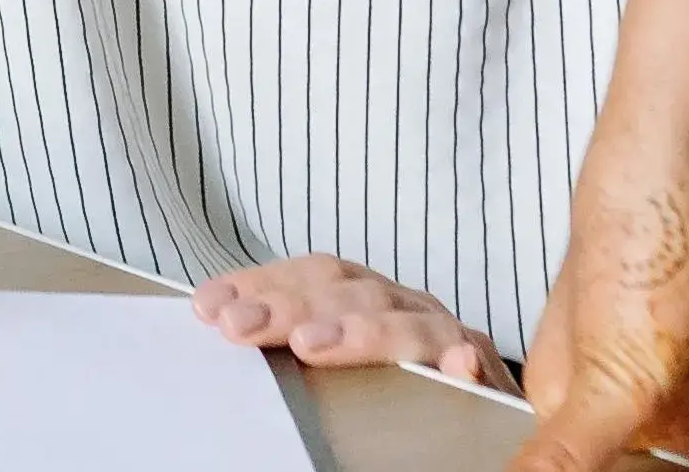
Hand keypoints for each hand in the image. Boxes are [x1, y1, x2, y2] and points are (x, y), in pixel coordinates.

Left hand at [194, 256, 504, 386]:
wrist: (478, 411)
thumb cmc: (389, 379)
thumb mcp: (332, 347)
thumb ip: (290, 332)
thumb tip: (215, 316)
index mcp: (362, 295)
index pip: (306, 277)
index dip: (257, 284)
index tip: (207, 305)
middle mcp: (402, 304)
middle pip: (345, 292)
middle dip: (288, 306)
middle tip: (240, 325)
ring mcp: (444, 333)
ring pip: (405, 322)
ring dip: (360, 331)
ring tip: (313, 344)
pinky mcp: (481, 369)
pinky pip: (476, 365)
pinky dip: (466, 363)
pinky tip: (456, 366)